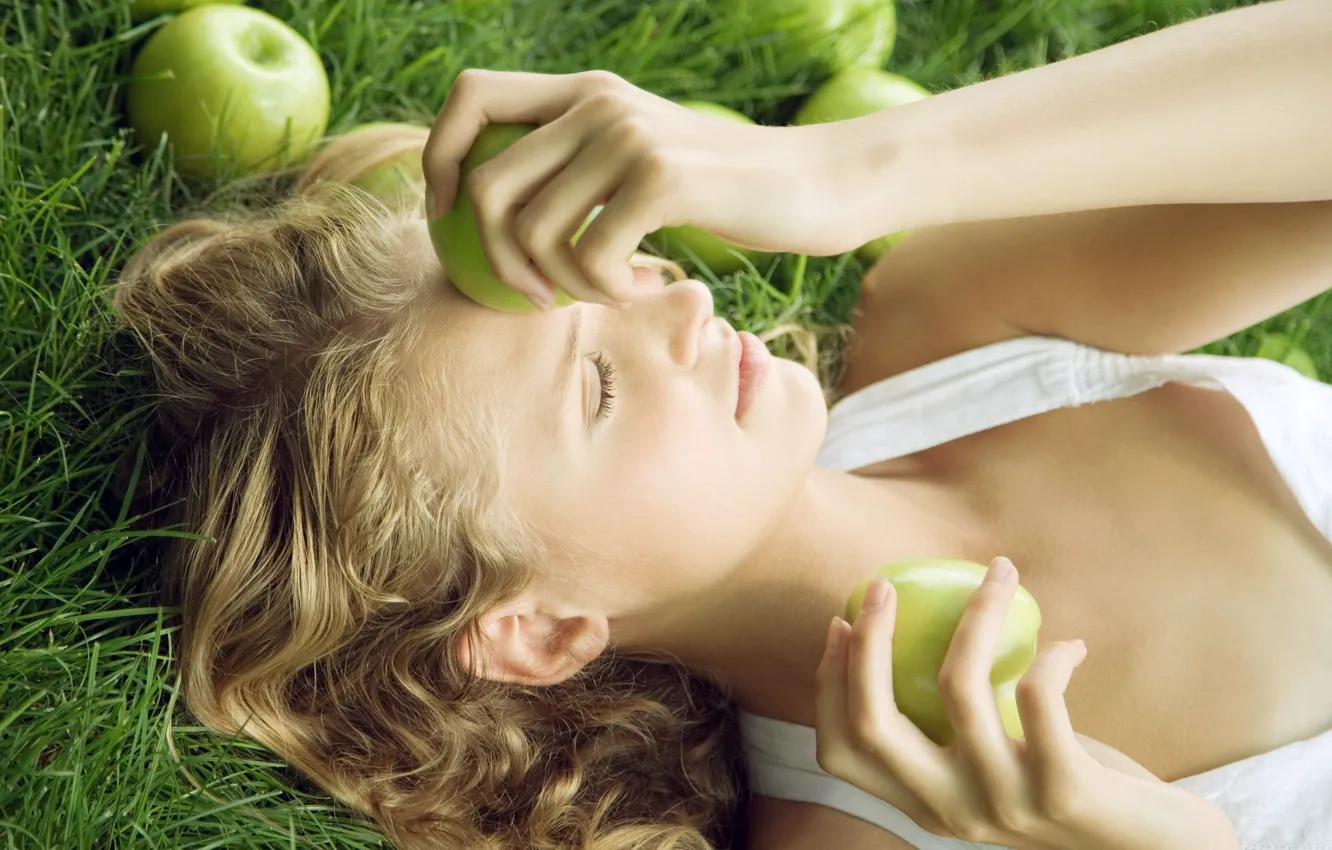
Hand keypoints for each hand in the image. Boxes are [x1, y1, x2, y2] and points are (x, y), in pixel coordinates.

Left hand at [422, 68, 858, 308]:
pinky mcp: (661, 178)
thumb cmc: (722, 191)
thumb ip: (578, 166)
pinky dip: (607, 290)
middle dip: (494, 258)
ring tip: (607, 292)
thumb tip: (492, 213)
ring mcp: (628, 135)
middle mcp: (597, 101)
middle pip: (485, 183)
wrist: (814, 184)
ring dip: (561, 284)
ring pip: (533, 229)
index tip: (448, 219)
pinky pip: (591, 255)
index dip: (439, 158)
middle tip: (536, 297)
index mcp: (584, 90)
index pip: (470, 96)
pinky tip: (645, 287)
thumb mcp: (639, 161)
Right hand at [815, 557, 1240, 849]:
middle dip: (866, 644)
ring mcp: (1006, 806)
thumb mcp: (999, 765)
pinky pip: (1038, 696)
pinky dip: (1050, 657)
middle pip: (873, 724)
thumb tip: (920, 624)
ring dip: (974, 615)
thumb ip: (959, 726)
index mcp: (925, 805)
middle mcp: (953, 811)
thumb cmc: (1075, 788)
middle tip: (881, 585)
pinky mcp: (1065, 792)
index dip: (827, 684)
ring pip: (957, 689)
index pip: (841, 751)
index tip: (842, 623)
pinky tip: (1069, 647)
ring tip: (999, 572)